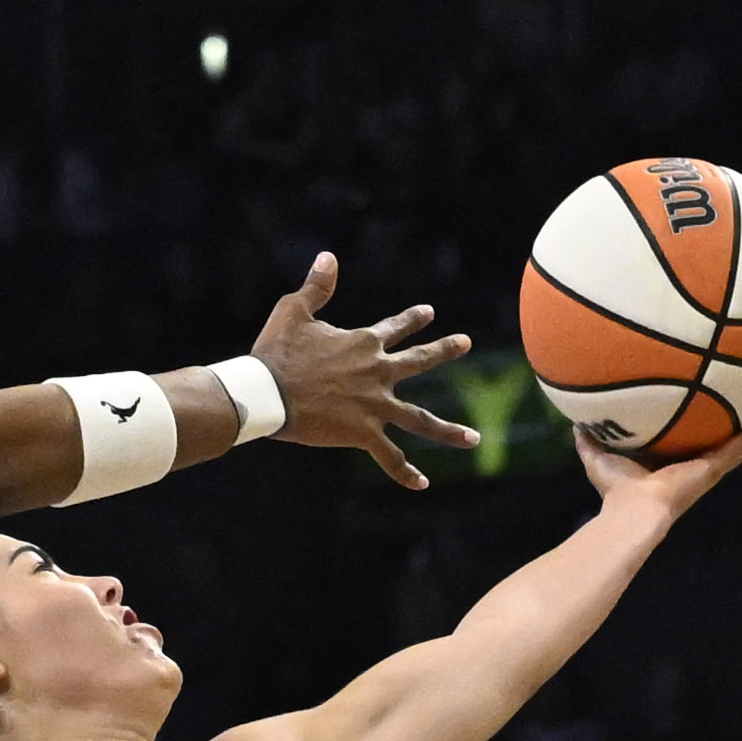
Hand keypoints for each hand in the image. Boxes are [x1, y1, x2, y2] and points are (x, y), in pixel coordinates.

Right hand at [251, 254, 478, 489]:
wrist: (267, 393)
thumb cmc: (277, 352)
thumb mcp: (294, 311)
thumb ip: (316, 286)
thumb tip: (328, 257)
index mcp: (363, 343)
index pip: (395, 328)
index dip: (412, 319)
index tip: (429, 313)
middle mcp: (377, 372)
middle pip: (419, 361)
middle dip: (444, 350)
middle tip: (465, 343)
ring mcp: (374, 405)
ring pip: (419, 419)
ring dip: (448, 430)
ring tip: (474, 439)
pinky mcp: (362, 433)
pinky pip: (389, 456)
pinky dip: (405, 472)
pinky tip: (422, 483)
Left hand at [575, 414, 741, 521]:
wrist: (633, 513)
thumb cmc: (615, 492)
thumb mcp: (600, 458)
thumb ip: (589, 440)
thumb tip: (576, 422)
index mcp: (667, 464)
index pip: (683, 441)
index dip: (693, 427)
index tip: (701, 409)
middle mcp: (691, 467)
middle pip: (714, 441)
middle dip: (728, 425)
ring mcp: (706, 469)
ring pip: (736, 445)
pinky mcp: (714, 470)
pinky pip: (741, 448)